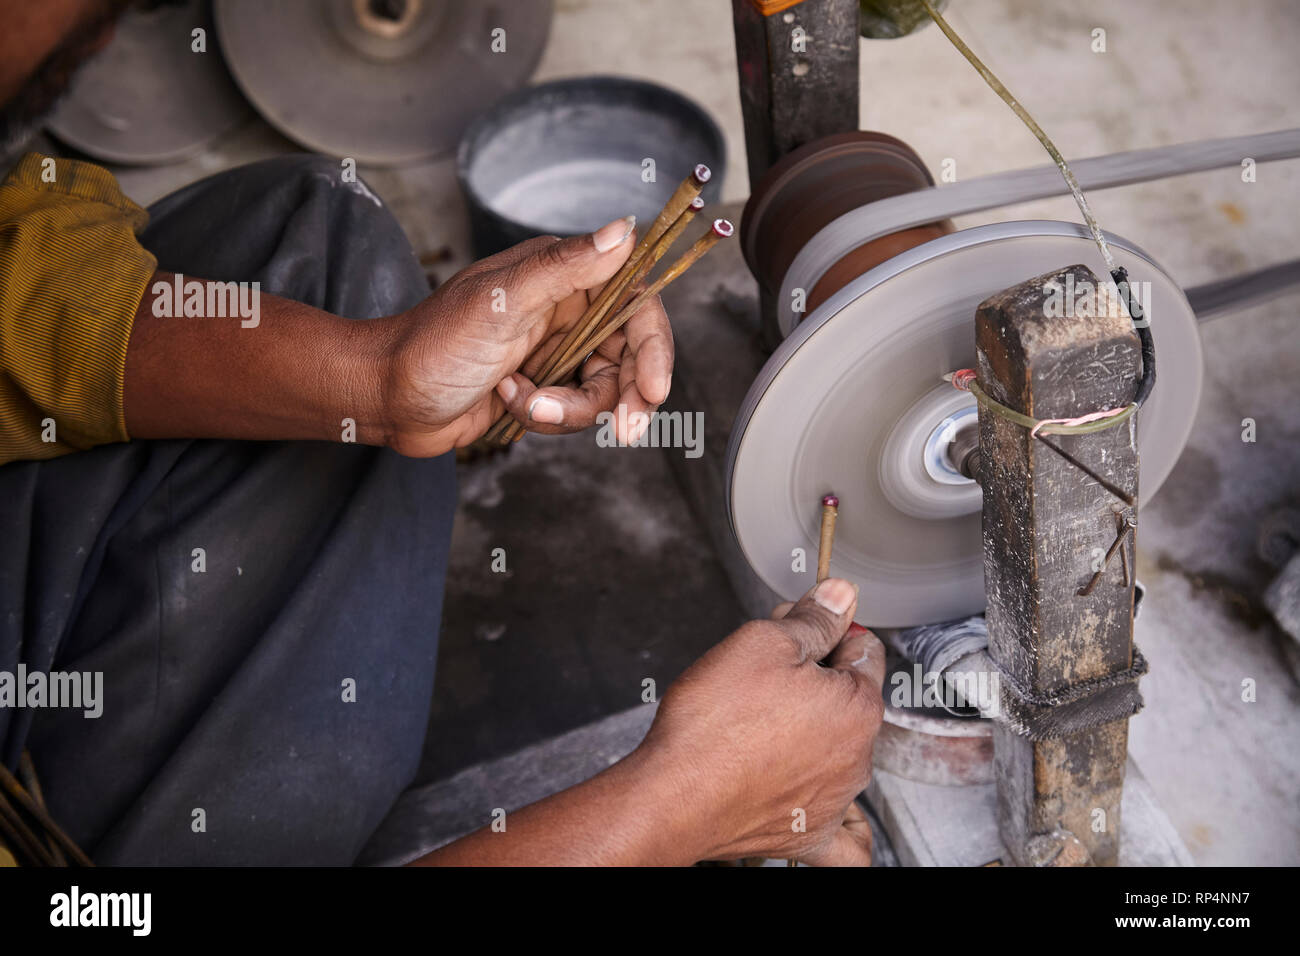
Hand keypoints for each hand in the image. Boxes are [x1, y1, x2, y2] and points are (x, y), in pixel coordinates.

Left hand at [379, 216, 673, 455]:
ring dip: (570, 409)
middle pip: (630, 356)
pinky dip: (546, 416)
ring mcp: (556, 350)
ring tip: (526, 404)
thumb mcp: (502, 302)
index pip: (636, 305)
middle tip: (624, 430)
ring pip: (603, 391)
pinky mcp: (543, 387)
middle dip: (624, 395)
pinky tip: (509, 403)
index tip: (654, 390)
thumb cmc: (433, 344)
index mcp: (563, 274)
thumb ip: (566, 267)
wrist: (387, 397)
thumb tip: (623, 230)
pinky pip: (574, 412)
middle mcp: (567, 309)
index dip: (654, 348)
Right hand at [635, 578, 885, 864]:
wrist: (674, 794)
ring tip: (762, 720)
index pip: (863, 650)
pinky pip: (846, 834)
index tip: (793, 629)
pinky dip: (842, 817)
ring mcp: (836, 800)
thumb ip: (812, 620)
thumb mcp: (762, 643)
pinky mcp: (809, 833)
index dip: (823, 630)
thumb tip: (842, 596)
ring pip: (841, 751)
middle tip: (765, 668)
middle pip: (850, 698)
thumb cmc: (713, 723)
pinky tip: (826, 799)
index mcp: (857, 706)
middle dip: (816, 676)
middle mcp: (858, 757)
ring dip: (815, 729)